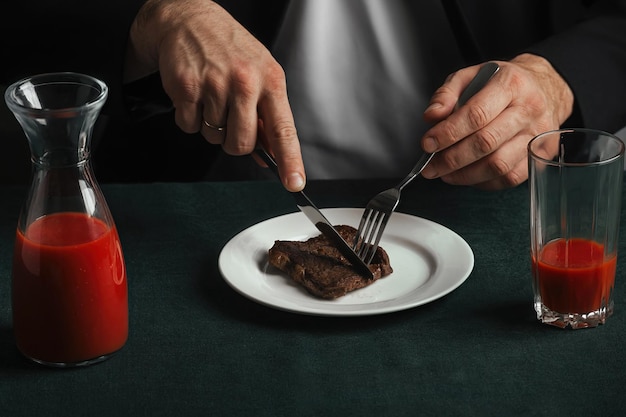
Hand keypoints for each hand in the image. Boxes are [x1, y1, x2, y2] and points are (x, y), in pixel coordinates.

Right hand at [125, 0, 305, 190]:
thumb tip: (269, 156)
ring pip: (214, 137)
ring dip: (211, 126)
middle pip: (242, 144)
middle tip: (230, 119)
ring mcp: (215, 84)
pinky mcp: (186, 86)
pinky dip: (190, 118)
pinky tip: (195, 94)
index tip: (294, 182)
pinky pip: (189, 126)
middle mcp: (245, 82)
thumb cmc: (229, 48)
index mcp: (270, 80)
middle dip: (234, 141)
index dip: (289, 160)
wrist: (189, 18)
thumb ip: (266, 116)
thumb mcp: (260, 74)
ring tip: (211, 96)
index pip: (283, 130)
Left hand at [420, 54, 573, 189]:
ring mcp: (537, 135)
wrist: (544, 87)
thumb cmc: (501, 84)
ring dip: (465, 175)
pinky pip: (509, 177)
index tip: (428, 144)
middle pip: (486, 142)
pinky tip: (468, 175)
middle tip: (430, 167)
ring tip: (445, 173)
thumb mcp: (471, 76)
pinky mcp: (541, 155)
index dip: (448, 133)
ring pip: (498, 165)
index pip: (476, 114)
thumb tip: (431, 117)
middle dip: (452, 159)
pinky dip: (483, 181)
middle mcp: (528, 109)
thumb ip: (447, 94)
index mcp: (510, 84)